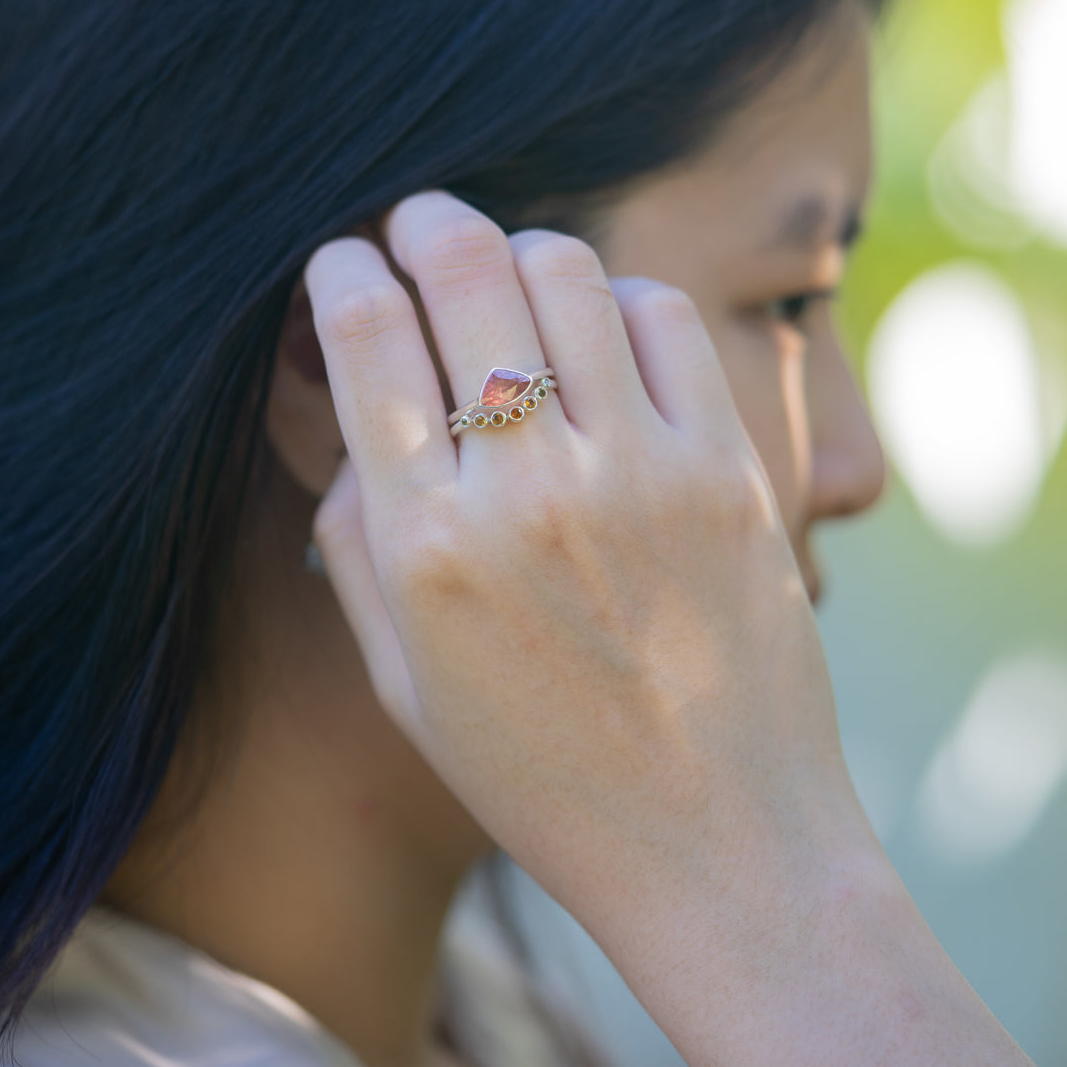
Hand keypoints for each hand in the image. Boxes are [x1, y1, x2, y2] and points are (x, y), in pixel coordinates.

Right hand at [306, 191, 855, 902]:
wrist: (718, 846)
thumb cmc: (545, 775)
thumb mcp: (406, 681)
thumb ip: (361, 538)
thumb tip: (361, 415)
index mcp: (427, 548)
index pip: (366, 336)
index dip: (340, 269)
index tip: (341, 261)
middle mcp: (527, 491)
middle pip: (462, 268)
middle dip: (421, 220)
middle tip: (415, 222)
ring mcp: (638, 470)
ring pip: (563, 267)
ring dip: (518, 248)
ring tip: (509, 275)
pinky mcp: (726, 467)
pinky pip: (663, 314)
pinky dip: (619, 295)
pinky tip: (603, 328)